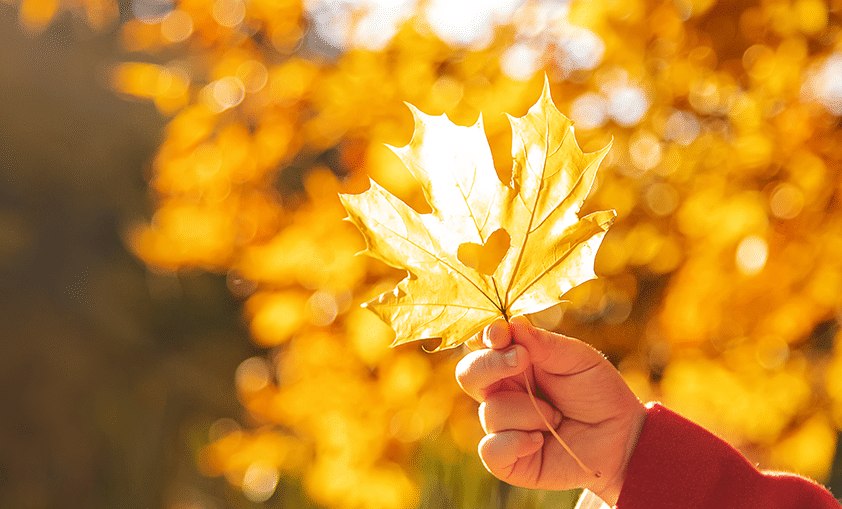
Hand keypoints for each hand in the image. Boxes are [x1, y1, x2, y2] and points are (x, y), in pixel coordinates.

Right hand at [456, 316, 645, 505]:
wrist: (622, 437)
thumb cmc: (598, 392)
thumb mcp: (578, 359)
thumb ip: (543, 343)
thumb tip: (511, 325)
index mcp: (513, 363)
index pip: (482, 346)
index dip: (485, 338)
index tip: (500, 334)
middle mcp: (502, 392)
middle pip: (468, 374)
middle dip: (490, 365)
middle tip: (521, 360)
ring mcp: (503, 426)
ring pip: (491, 412)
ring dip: (530, 412)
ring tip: (557, 417)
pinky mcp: (508, 460)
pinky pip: (491, 450)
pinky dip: (516, 443)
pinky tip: (540, 441)